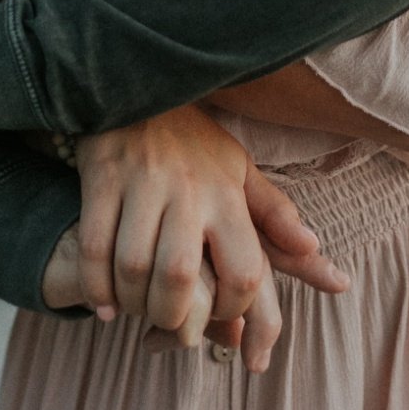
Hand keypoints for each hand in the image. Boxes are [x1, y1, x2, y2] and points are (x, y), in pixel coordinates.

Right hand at [72, 107, 348, 372]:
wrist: (139, 86)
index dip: (234, 309)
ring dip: (132, 302)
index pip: (244, 271)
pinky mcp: (102, 178)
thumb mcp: (240, 170)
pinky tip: (105, 305)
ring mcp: (141, 184)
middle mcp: (188, 190)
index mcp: (227, 194)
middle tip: (169, 323)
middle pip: (178, 275)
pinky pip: (95, 246)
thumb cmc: (194, 140)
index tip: (221, 315)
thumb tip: (313, 248)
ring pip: (133, 265)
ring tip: (136, 312)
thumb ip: (275, 214)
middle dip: (171, 315)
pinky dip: (98, 286)